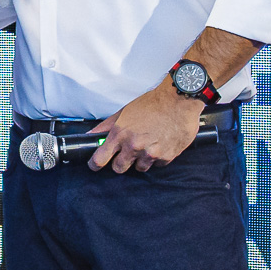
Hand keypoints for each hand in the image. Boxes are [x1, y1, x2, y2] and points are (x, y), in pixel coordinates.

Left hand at [87, 80, 205, 172]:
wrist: (178, 101)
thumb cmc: (152, 103)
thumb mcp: (124, 111)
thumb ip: (107, 126)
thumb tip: (92, 134)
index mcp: (120, 134)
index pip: (100, 159)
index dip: (95, 164)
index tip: (95, 165)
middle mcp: (134, 146)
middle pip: (119, 168)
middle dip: (119, 163)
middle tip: (124, 154)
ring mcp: (151, 153)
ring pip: (139, 168)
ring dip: (140, 160)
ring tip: (146, 144)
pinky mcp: (167, 157)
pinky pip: (157, 164)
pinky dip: (156, 158)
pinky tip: (159, 144)